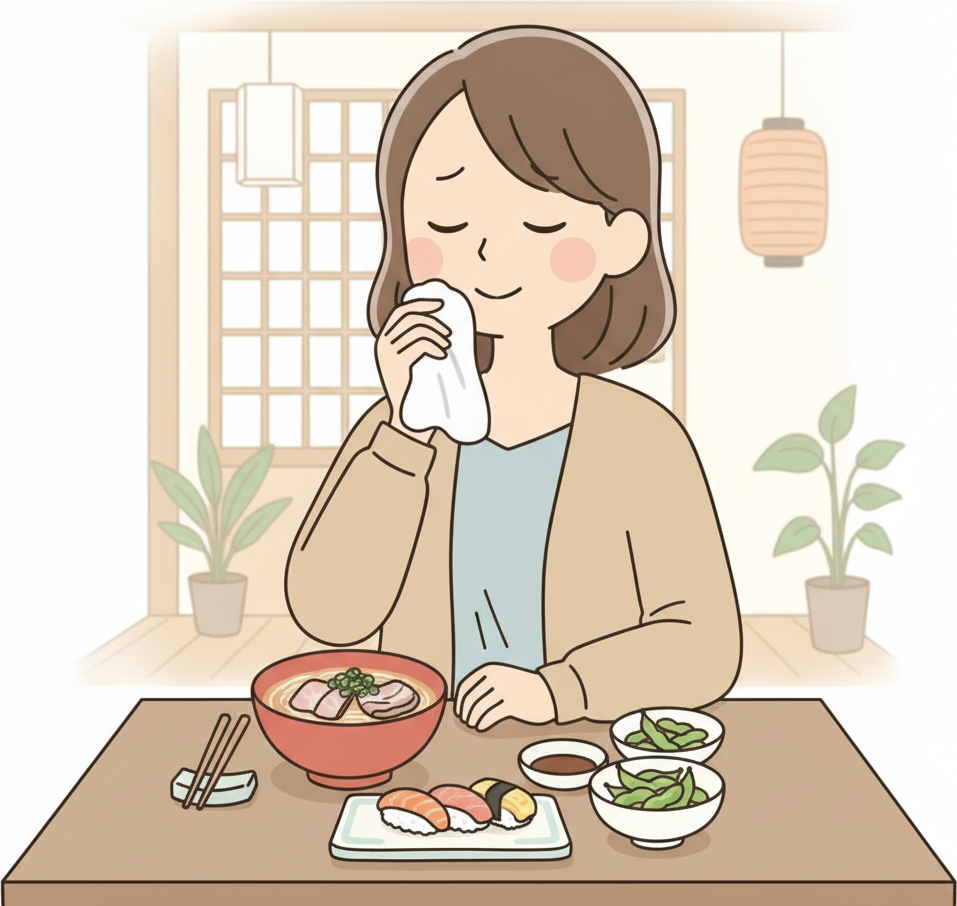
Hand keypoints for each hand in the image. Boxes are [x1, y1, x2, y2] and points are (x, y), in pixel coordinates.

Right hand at [375, 297, 450, 438]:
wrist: (405, 414)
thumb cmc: (413, 385)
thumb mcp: (411, 359)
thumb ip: (417, 340)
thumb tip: (440, 322)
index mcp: (385, 338)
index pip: (401, 310)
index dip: (421, 304)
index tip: (441, 303)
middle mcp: (383, 343)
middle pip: (409, 316)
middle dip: (432, 320)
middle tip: (449, 332)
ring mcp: (387, 353)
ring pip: (416, 329)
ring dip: (436, 334)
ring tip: (447, 346)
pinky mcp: (396, 364)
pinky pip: (418, 345)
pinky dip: (434, 346)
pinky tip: (442, 354)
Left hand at [454, 664, 555, 730]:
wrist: (549, 690)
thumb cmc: (523, 685)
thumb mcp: (503, 676)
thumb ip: (485, 684)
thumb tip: (464, 701)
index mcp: (491, 669)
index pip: (465, 686)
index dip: (459, 701)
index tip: (458, 710)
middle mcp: (495, 679)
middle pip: (470, 700)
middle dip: (465, 712)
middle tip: (465, 720)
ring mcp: (503, 692)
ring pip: (478, 709)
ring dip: (472, 719)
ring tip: (472, 724)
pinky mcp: (511, 706)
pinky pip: (489, 717)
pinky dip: (482, 723)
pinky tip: (481, 727)